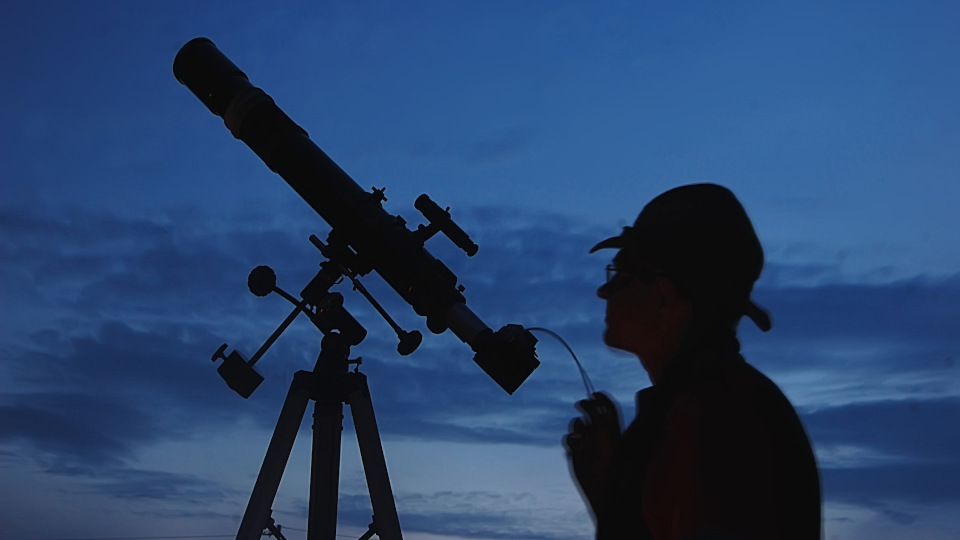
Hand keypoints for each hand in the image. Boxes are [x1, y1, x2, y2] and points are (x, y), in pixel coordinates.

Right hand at [564, 392, 620, 516]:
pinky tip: (576, 447)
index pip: (608, 408)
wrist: (608, 495)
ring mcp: (587, 444)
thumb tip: (602, 412)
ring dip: (578, 426)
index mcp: (614, 431)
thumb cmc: (619, 473)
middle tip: (582, 404)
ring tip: (583, 437)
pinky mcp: (576, 454)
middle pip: (591, 412)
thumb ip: (609, 429)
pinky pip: (569, 439)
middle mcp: (600, 435)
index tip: (595, 393)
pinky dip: (570, 440)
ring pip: (577, 424)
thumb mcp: (617, 446)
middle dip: (586, 405)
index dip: (602, 399)